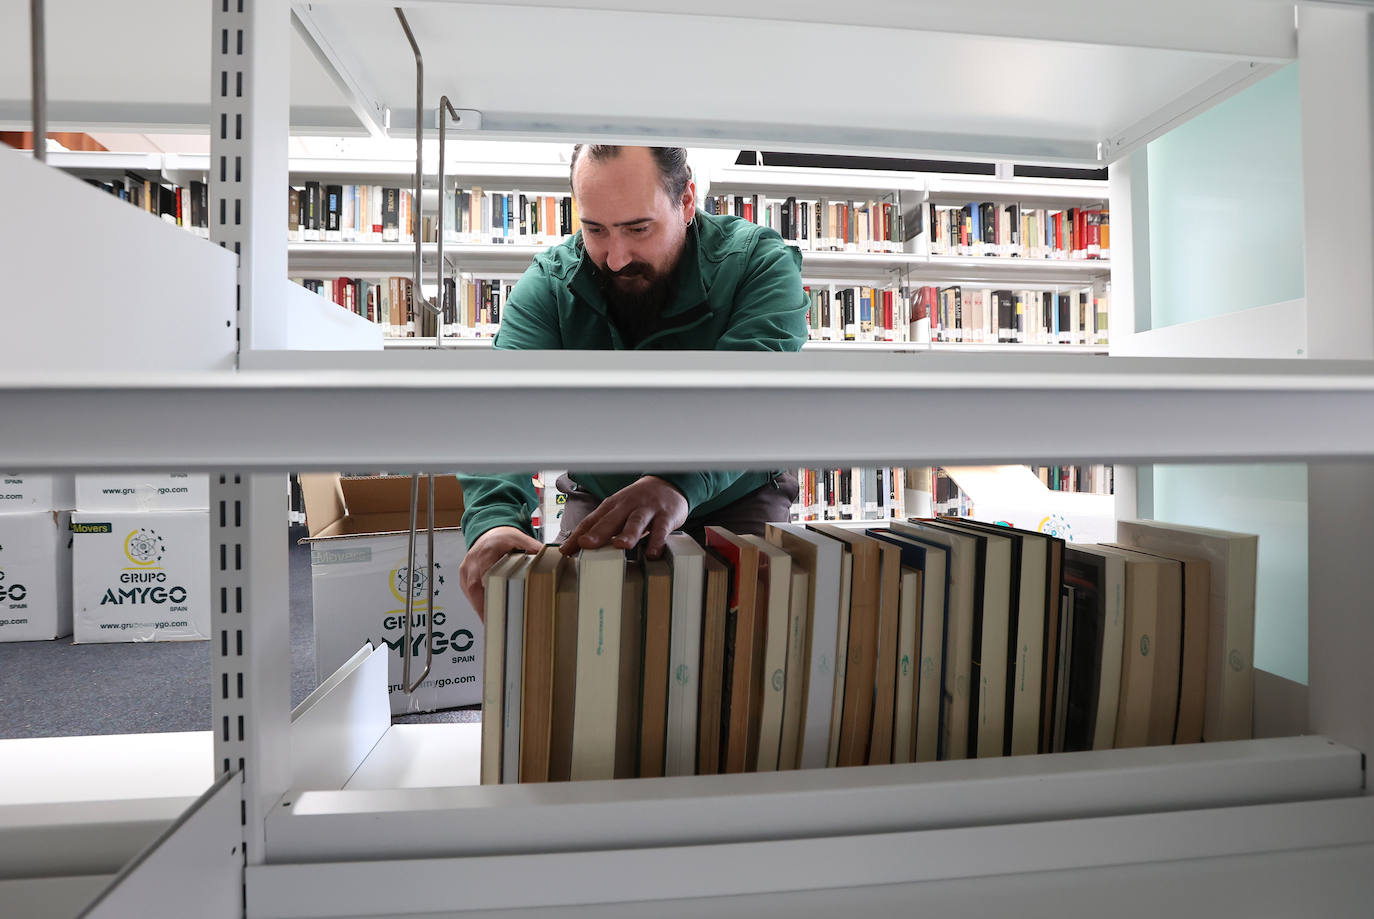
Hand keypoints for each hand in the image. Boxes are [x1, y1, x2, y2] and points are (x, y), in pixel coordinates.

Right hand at [460, 526, 543, 619]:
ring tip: (493, 623)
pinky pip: (468, 592)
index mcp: (488, 550)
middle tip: (496, 622)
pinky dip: (477, 603)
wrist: (489, 533)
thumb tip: (548, 560)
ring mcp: (467, 568)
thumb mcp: (520, 538)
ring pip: (470, 591)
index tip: (499, 605)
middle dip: (485, 605)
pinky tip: (487, 613)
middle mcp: (474, 559)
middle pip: (475, 586)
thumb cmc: (503, 538)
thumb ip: (533, 549)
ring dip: (481, 607)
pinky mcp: (464, 575)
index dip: (492, 591)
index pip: (487, 573)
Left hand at [559, 475, 687, 559]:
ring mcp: (647, 510)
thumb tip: (578, 547)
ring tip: (620, 546)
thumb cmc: (638, 503)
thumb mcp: (618, 511)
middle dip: (598, 532)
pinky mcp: (666, 516)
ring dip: (628, 533)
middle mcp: (627, 506)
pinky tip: (652, 553)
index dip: (578, 535)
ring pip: (636, 521)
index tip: (565, 550)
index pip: (592, 521)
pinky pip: (661, 529)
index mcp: (612, 506)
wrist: (668, 484)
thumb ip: (603, 527)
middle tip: (586, 544)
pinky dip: (657, 541)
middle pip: (611, 520)